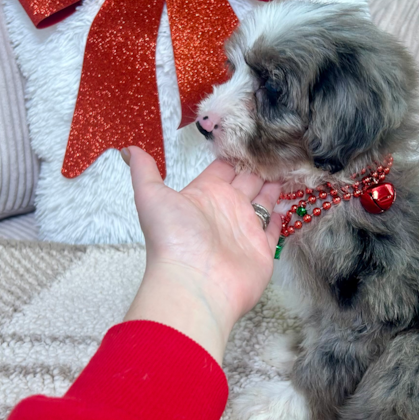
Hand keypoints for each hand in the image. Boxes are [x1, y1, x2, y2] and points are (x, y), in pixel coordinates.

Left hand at [120, 146, 281, 362]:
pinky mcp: (262, 249)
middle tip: (278, 146)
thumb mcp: (152, 197)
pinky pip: (274, 229)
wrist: (195, 285)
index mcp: (204, 194)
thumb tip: (127, 149)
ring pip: (263, 201)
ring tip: (291, 165)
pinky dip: (281, 215)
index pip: (223, 168)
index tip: (252, 135)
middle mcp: (225, 209)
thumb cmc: (174, 239)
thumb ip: (144, 171)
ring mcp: (245, 229)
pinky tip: (290, 200)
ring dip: (274, 186)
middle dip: (260, 165)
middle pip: (247, 181)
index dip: (235, 153)